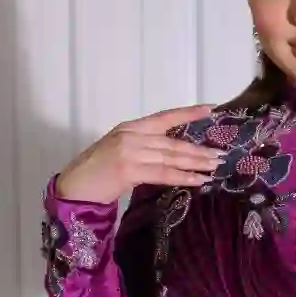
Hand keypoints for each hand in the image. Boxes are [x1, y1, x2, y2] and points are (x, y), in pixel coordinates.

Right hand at [54, 104, 223, 203]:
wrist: (74, 187)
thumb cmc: (97, 172)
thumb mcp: (120, 151)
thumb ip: (144, 148)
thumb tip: (174, 154)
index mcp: (131, 127)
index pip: (165, 117)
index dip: (188, 113)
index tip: (211, 109)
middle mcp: (132, 135)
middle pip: (173, 141)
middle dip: (199, 149)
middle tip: (221, 154)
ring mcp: (130, 151)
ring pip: (171, 156)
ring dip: (195, 163)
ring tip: (215, 166)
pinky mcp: (129, 170)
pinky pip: (163, 173)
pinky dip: (182, 176)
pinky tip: (198, 180)